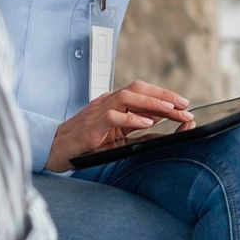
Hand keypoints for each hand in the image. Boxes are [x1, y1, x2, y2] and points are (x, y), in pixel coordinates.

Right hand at [46, 80, 193, 172]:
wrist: (55, 149)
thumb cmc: (85, 142)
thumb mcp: (116, 135)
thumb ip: (136, 129)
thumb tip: (161, 126)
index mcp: (113, 102)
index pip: (141, 91)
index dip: (163, 94)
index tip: (183, 103)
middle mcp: (106, 102)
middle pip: (138, 90)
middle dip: (164, 96)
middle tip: (185, 106)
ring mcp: (98, 112)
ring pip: (128, 98)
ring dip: (152, 103)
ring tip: (171, 111)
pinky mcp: (92, 126)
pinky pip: (113, 117)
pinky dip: (132, 119)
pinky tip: (147, 123)